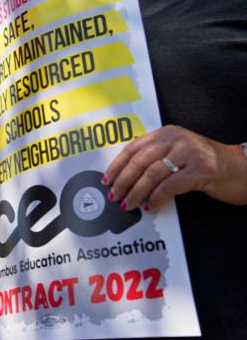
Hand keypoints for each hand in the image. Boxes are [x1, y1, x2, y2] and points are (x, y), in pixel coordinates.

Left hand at [105, 125, 246, 210]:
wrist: (241, 168)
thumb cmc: (204, 163)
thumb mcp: (177, 153)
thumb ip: (154, 157)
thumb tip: (124, 175)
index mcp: (166, 133)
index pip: (133, 148)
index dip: (117, 165)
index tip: (107, 180)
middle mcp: (176, 139)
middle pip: (139, 161)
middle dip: (123, 181)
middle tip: (114, 196)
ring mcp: (189, 153)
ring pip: (152, 174)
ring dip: (136, 193)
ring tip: (128, 204)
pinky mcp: (201, 169)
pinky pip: (170, 186)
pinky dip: (157, 198)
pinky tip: (151, 206)